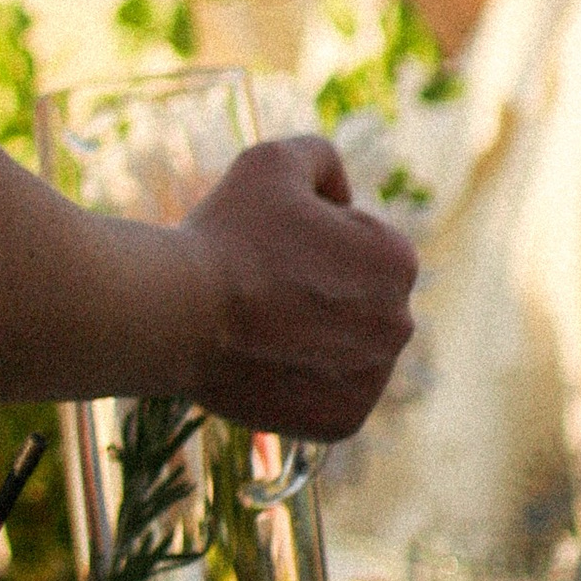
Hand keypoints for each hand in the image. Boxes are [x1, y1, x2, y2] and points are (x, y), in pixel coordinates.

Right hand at [182, 135, 417, 442]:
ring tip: (258, 325)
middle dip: (317, 290)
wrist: (179, 312)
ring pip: (342, 348)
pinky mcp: (343, 423)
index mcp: (398, 259)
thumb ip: (321, 157)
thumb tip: (341, 193)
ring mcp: (373, 380)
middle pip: (355, 299)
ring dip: (311, 335)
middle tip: (260, 285)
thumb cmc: (227, 232)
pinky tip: (261, 361)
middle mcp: (401, 324)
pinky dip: (298, 382)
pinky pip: (324, 395)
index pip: (358, 244)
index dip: (308, 238)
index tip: (268, 244)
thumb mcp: (273, 160)